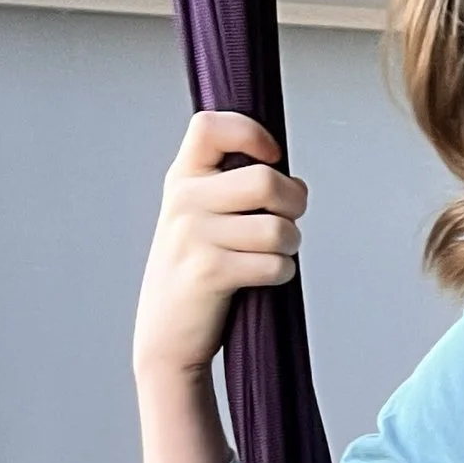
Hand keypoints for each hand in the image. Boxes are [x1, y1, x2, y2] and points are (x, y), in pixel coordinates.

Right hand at [133, 112, 308, 381]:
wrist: (166, 336)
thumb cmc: (196, 275)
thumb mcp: (202, 220)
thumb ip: (239, 191)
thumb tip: (297, 184)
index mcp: (182, 179)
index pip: (210, 126)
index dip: (251, 132)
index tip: (271, 157)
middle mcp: (183, 201)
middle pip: (266, 179)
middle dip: (295, 203)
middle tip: (289, 220)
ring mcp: (194, 236)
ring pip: (278, 227)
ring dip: (290, 246)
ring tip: (274, 255)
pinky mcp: (209, 272)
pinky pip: (274, 264)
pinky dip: (282, 274)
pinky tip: (264, 280)